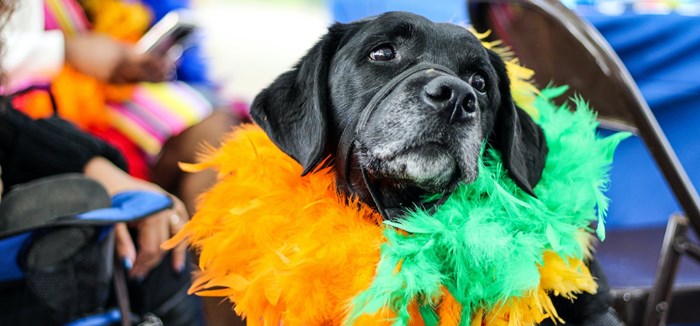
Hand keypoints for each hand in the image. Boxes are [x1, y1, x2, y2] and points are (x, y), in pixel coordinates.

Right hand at [65, 33, 171, 83]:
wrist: (69, 50)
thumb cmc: (91, 43)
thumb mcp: (112, 43)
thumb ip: (127, 50)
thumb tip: (142, 56)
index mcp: (123, 52)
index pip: (148, 60)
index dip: (160, 63)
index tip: (169, 63)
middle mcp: (120, 64)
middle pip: (145, 73)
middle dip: (159, 74)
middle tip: (170, 74)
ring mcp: (114, 74)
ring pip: (137, 79)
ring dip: (149, 79)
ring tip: (160, 78)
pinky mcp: (107, 80)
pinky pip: (125, 82)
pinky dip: (135, 81)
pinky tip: (141, 80)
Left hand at [84, 157, 188, 277]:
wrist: (108, 177)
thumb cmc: (108, 198)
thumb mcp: (112, 221)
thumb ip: (122, 243)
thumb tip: (130, 265)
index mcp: (152, 213)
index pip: (152, 248)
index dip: (142, 265)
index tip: (132, 275)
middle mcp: (167, 208)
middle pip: (164, 245)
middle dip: (152, 262)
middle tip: (139, 275)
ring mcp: (172, 203)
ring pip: (179, 234)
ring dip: (176, 252)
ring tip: (175, 268)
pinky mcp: (172, 201)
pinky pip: (182, 221)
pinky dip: (181, 234)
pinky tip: (180, 245)